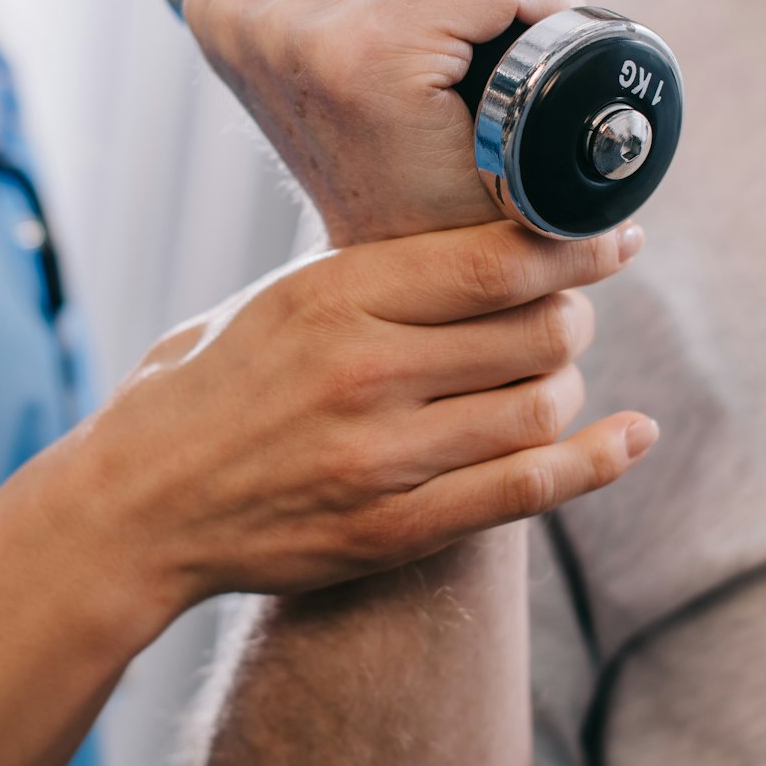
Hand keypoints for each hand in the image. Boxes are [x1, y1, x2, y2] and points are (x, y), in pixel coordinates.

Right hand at [18, 221, 652, 621]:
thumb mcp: (273, 299)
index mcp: (334, 296)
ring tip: (547, 376)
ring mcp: (381, 459)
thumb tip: (483, 239)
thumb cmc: (205, 388)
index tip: (614, 235)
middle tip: (566, 312)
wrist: (134, 506)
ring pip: (543, 407)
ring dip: (568, 385)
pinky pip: (528, 490)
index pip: (498, 259)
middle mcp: (364, 372)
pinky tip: (631, 436)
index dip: (577, 243)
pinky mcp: (392, 531)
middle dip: (574, 314)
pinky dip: (598, 460)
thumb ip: (372, 273)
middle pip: (540, 330)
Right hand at [179, 0, 583, 245]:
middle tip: (501, 31)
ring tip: (506, 49)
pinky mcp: (361, 59)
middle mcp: (239, 4)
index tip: (461, 3)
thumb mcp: (371, 42)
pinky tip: (522, 58)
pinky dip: (530, 3)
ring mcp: (291, 30)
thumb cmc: (404, 168)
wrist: (424, 283)